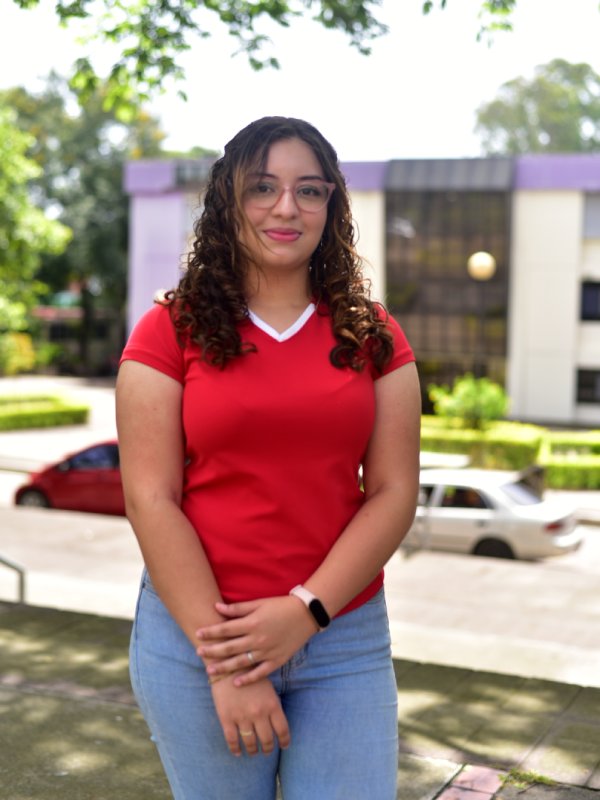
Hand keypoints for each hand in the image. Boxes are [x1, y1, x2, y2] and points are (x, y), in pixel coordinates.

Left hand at [196, 595, 317, 685]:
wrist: (306, 614)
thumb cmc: (281, 606)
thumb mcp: (259, 603)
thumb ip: (238, 608)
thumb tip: (217, 607)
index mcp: (253, 623)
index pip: (226, 629)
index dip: (211, 632)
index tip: (198, 633)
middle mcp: (258, 639)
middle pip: (230, 647)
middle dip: (212, 651)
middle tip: (198, 653)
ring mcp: (267, 651)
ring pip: (241, 662)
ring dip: (224, 667)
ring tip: (209, 671)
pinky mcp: (277, 660)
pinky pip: (260, 672)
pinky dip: (248, 678)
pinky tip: (236, 682)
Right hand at [210, 675, 289, 756]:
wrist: (229, 665)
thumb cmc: (251, 674)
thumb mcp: (268, 688)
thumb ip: (273, 706)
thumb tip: (277, 725)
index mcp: (272, 705)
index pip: (282, 730)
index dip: (284, 741)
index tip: (284, 746)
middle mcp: (259, 713)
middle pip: (267, 740)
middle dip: (268, 748)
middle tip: (266, 751)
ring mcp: (242, 717)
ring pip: (250, 743)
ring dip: (253, 751)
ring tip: (253, 752)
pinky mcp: (227, 718)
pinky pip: (232, 740)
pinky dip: (235, 749)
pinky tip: (237, 752)